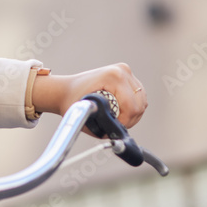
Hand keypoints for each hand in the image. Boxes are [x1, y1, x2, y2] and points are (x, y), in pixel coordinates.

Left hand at [31, 63, 147, 128]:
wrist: (65, 89)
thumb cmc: (72, 101)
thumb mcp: (84, 113)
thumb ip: (100, 125)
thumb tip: (115, 135)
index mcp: (113, 76)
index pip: (132, 106)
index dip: (125, 121)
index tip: (114, 127)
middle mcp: (122, 71)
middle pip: (139, 104)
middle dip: (129, 119)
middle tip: (115, 125)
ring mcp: (125, 72)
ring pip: (141, 101)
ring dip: (133, 115)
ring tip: (118, 120)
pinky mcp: (127, 75)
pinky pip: (139, 97)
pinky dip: (133, 107)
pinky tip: (121, 113)